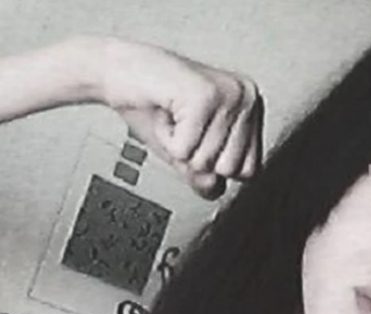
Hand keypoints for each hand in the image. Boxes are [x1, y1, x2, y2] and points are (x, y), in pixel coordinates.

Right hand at [97, 37, 263, 199]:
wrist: (118, 72)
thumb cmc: (153, 107)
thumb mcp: (186, 153)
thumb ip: (205, 177)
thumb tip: (213, 185)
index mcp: (251, 108)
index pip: (249, 171)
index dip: (212, 165)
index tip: (194, 134)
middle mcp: (246, 96)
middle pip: (229, 170)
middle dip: (194, 157)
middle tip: (181, 126)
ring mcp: (228, 94)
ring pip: (205, 161)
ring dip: (176, 145)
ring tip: (172, 117)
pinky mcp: (205, 96)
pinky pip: (184, 150)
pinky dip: (164, 138)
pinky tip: (164, 112)